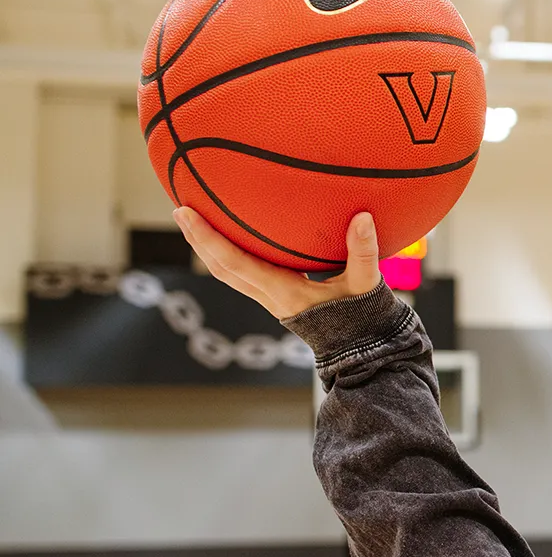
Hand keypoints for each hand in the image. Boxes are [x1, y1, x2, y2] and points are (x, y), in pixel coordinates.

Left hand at [173, 206, 382, 319]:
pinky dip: (228, 256)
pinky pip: (242, 275)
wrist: (362, 347)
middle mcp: (270, 298)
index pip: (236, 263)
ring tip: (195, 221)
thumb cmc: (364, 317)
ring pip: (228, 275)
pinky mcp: (276, 298)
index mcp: (285, 293)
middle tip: (180, 209)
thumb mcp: (366, 284)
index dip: (208, 238)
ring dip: (208, 249)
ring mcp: (270, 300)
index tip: (186, 212)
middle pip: (221, 269)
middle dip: (198, 240)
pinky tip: (230, 236)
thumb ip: (364, 251)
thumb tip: (363, 217)